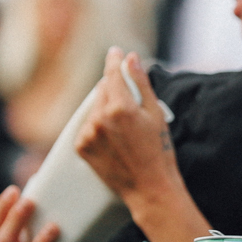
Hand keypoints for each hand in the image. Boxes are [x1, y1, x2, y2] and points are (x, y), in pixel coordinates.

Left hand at [74, 49, 177, 199]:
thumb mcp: (155, 114)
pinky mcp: (82, 147)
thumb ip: (141, 83)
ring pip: (94, 108)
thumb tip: (131, 58)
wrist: (149, 189)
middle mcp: (99, 118)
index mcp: (120, 107)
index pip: (113, 73)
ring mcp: (88, 133)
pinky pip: (88, 126)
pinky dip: (98, 126)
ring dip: (106, 109)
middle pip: (103, 90)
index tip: (115, 52)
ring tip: (125, 127)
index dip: (114, 60)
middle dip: (114, 89)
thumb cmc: (159, 152)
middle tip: (131, 104)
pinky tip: (115, 139)